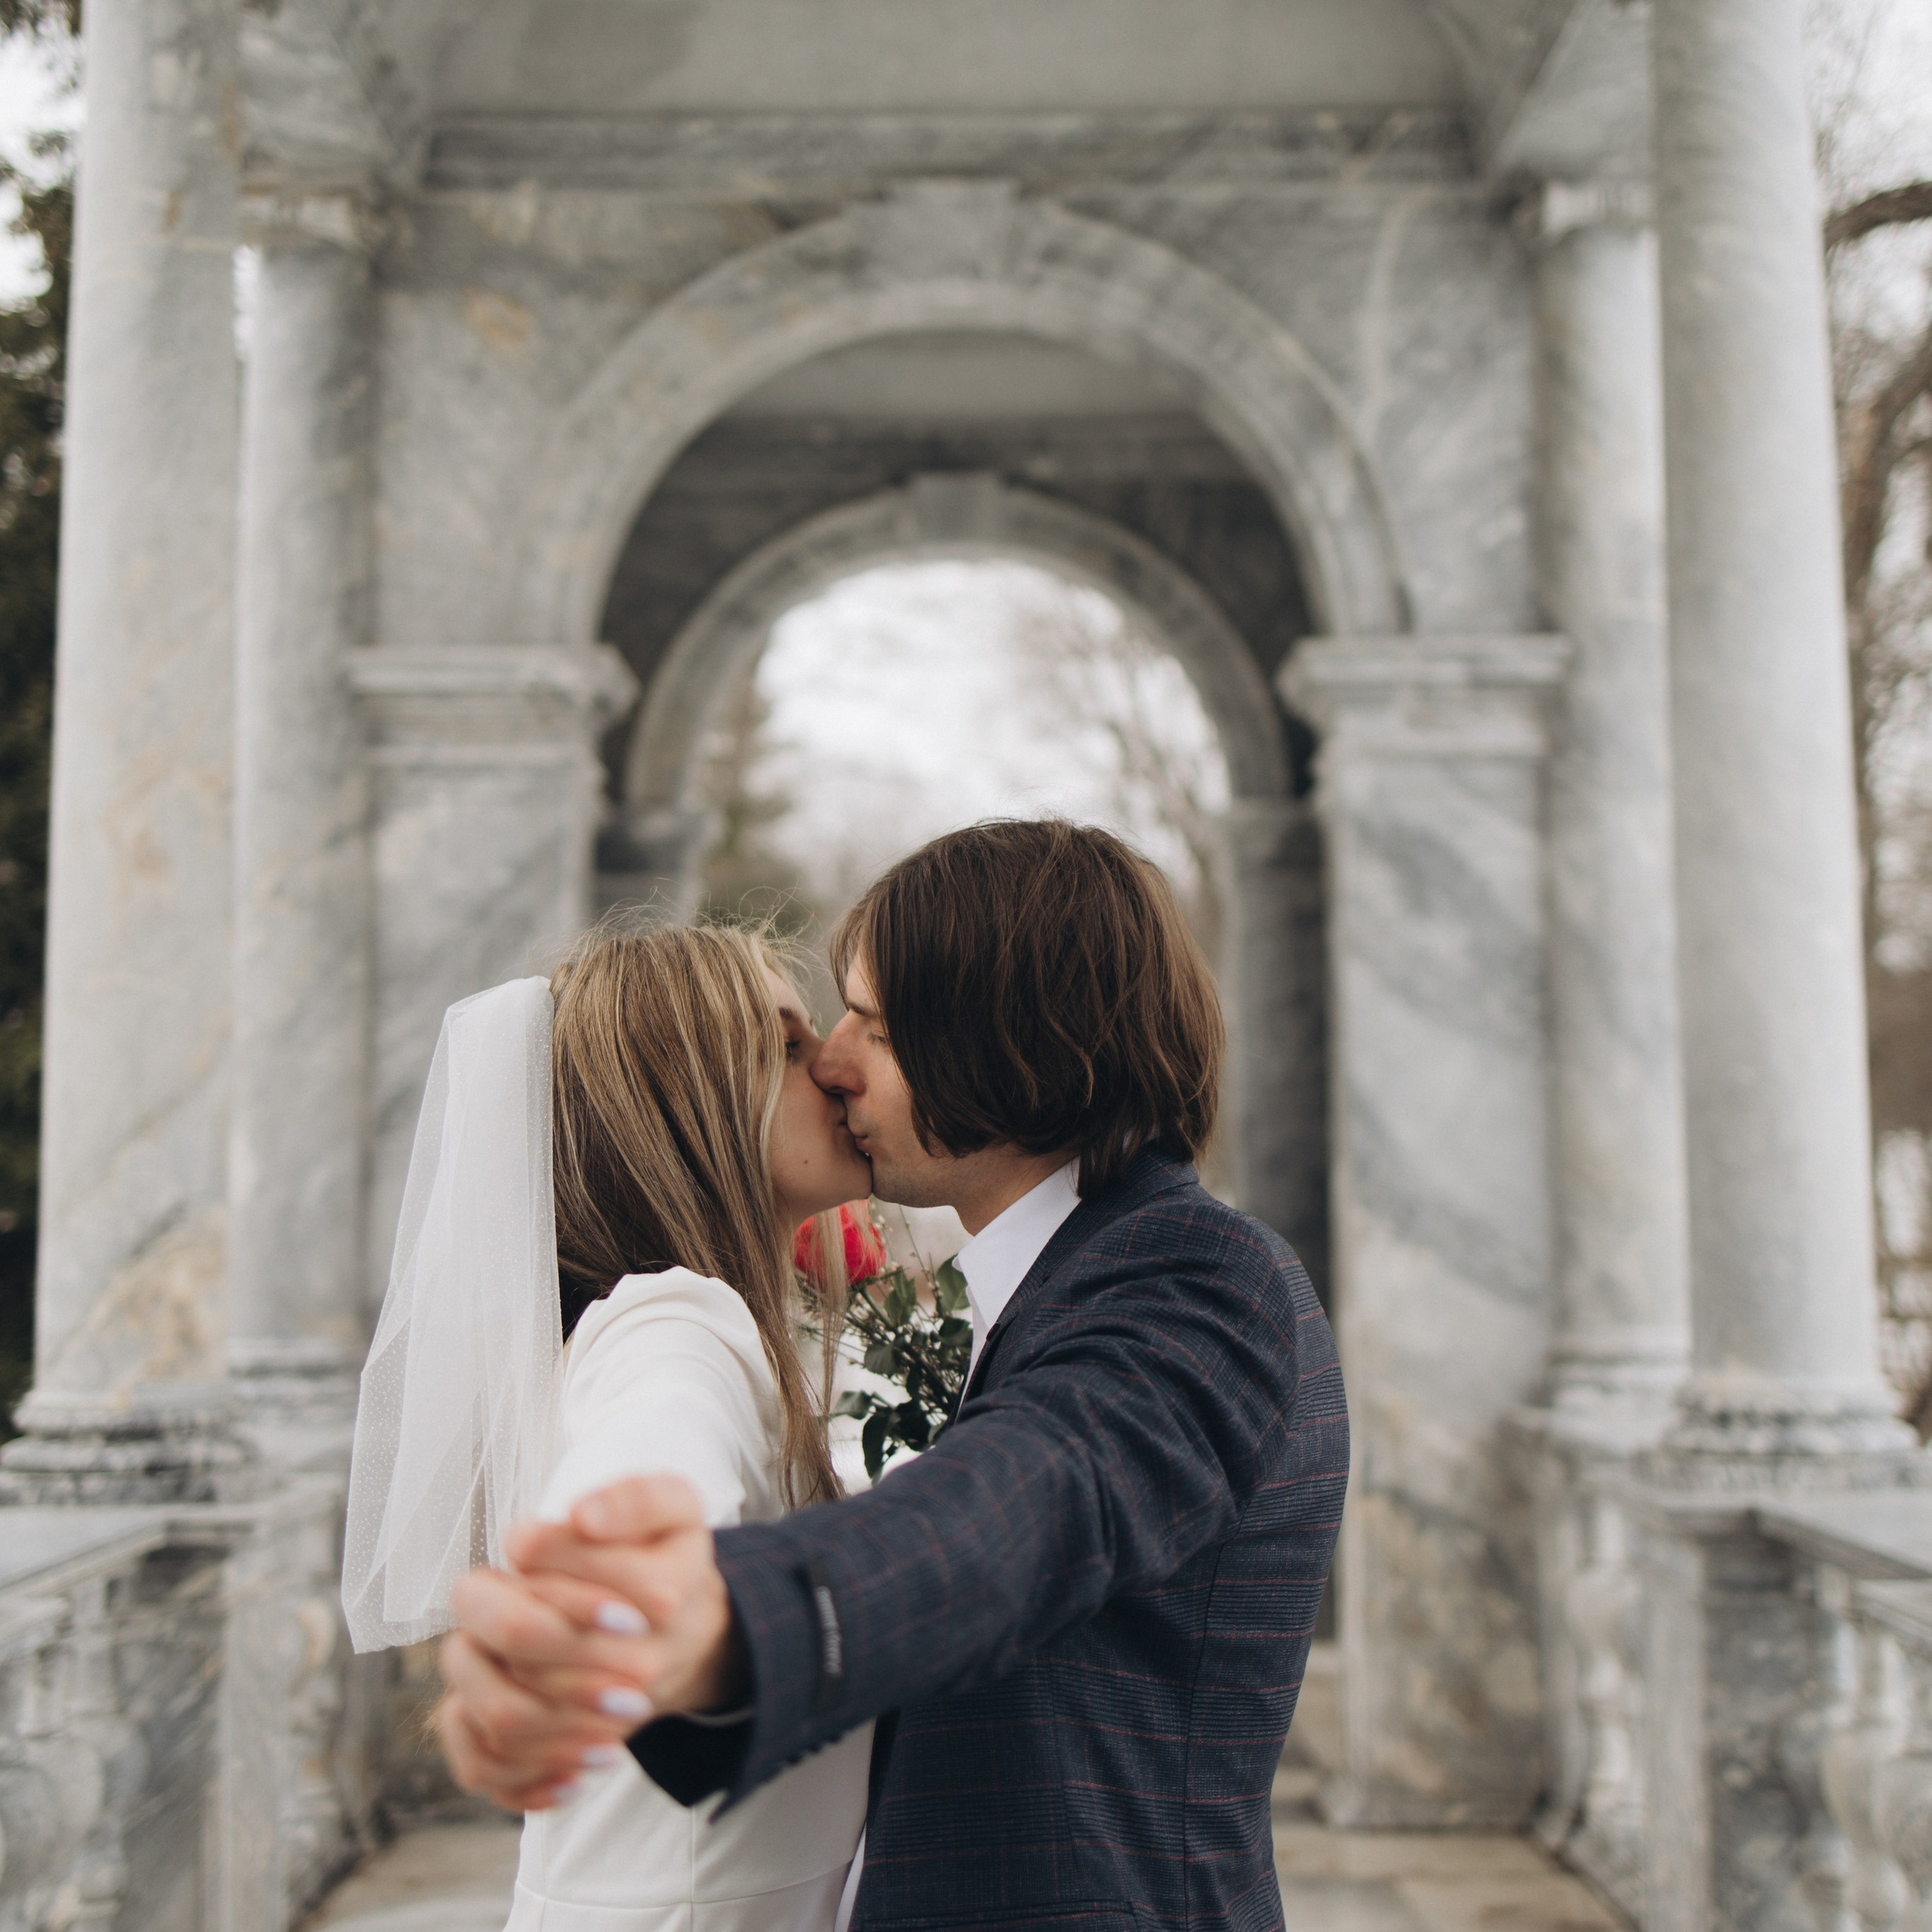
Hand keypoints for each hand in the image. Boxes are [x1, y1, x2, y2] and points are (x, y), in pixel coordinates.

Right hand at [435, 1476, 742, 1808]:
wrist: (665, 1621)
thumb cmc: (662, 1562)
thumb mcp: (675, 1514)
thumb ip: (637, 1499)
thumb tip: (584, 1517)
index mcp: (525, 1550)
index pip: (528, 1567)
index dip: (585, 1599)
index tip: (647, 1614)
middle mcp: (484, 1612)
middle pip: (498, 1645)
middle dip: (573, 1671)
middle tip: (641, 1684)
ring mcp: (475, 1674)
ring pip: (491, 1718)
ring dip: (562, 1734)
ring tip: (623, 1733)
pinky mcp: (480, 1728)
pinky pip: (479, 1767)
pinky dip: (528, 1783)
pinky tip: (583, 1778)